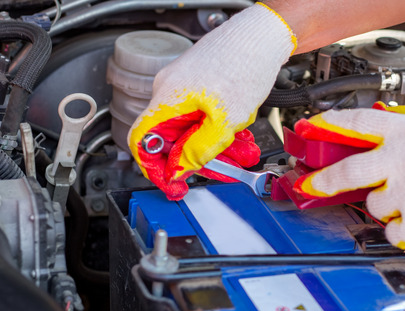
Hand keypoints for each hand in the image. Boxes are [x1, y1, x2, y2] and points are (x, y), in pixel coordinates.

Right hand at [128, 3, 296, 199]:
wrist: (264, 35)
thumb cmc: (245, 63)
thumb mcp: (225, 120)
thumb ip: (199, 149)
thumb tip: (180, 169)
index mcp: (168, 98)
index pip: (140, 140)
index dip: (152, 167)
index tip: (170, 183)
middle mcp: (170, 90)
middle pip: (171, 138)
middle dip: (196, 159)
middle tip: (217, 171)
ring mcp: (186, 87)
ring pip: (192, 128)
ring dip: (215, 146)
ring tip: (240, 153)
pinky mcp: (201, 84)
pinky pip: (203, 115)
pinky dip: (220, 129)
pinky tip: (240, 136)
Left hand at [294, 106, 404, 250]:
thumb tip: (395, 138)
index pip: (358, 122)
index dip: (329, 124)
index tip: (311, 127)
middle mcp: (402, 160)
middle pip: (347, 171)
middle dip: (322, 180)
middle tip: (310, 184)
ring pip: (374, 205)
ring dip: (385, 206)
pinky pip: (394, 231)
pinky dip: (402, 231)